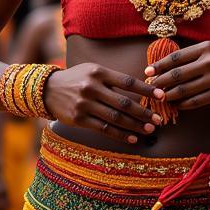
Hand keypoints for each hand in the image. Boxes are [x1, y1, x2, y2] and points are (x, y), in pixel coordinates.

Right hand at [42, 65, 161, 143]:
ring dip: (135, 125)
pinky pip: (104, 129)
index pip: (128, 81)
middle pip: (123, 102)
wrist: (48, 89)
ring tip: (149, 130)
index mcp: (98, 72)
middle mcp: (91, 87)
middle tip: (158, 119)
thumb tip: (141, 91)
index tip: (161, 96)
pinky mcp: (79, 119)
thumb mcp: (92, 71)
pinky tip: (133, 138)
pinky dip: (120, 135)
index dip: (146, 90)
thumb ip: (113, 79)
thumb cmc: (77, 79)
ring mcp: (84, 104)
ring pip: (115, 118)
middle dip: (143, 112)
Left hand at [144, 43, 209, 109]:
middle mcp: (209, 62)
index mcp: (205, 48)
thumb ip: (192, 55)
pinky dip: (183, 104)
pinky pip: (196, 101)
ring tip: (160, 98)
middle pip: (176, 74)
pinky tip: (176, 105)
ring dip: (169, 96)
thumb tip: (165, 66)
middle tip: (150, 88)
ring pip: (184, 90)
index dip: (159, 65)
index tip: (147, 72)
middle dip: (160, 82)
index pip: (176, 57)